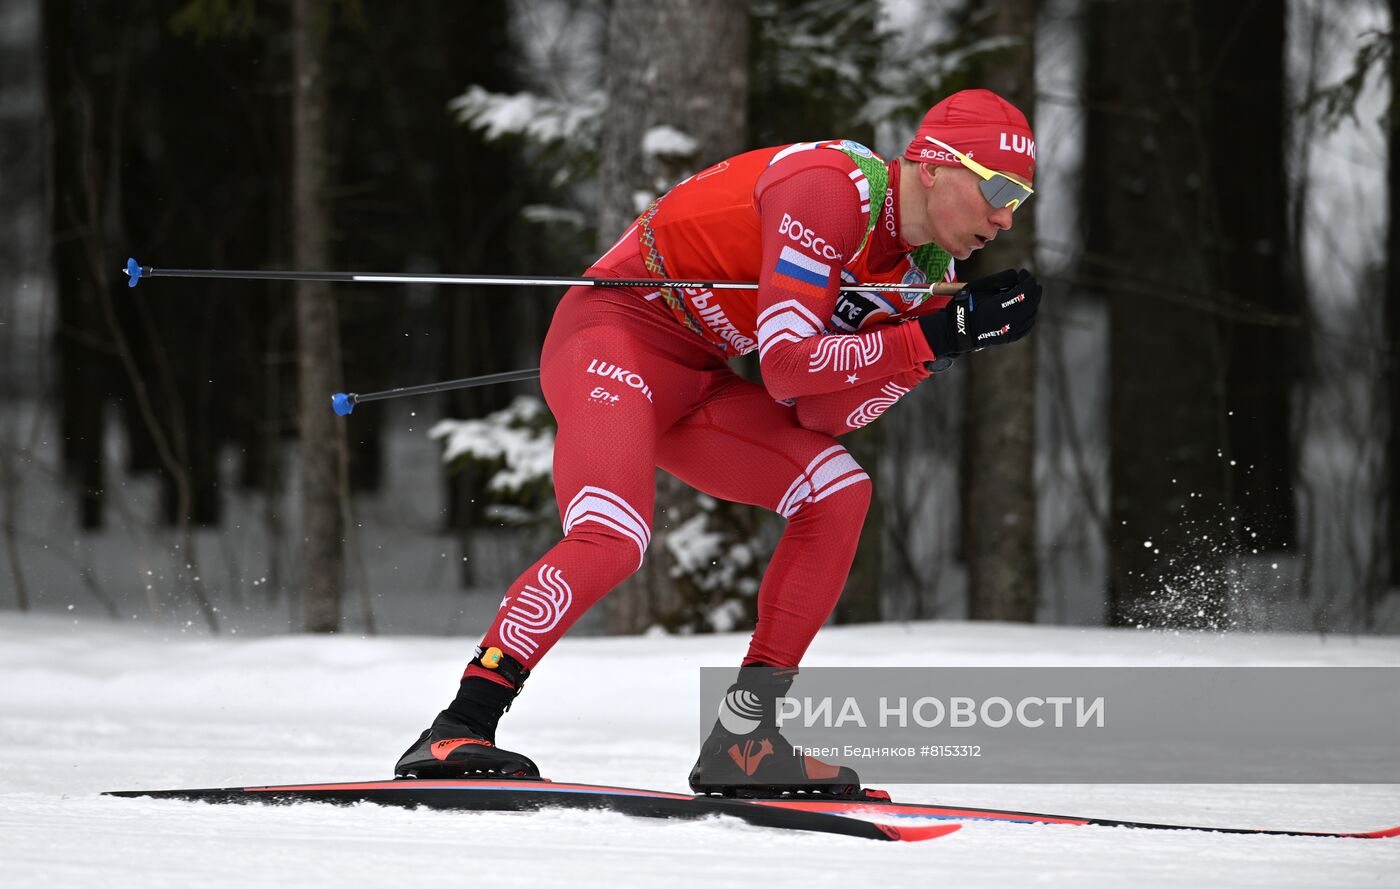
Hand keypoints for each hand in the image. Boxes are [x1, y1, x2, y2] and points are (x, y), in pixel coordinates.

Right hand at [917, 268, 1040, 358]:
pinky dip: (1030, 314)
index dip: (1028, 279)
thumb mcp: (980, 287)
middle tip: (1029, 280)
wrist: (959, 331)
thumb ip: (1001, 279)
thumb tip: (1018, 277)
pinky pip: (1028, 324)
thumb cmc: (966, 305)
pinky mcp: (1012, 337)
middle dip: (1033, 288)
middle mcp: (1010, 320)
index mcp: (1001, 306)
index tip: (1024, 272)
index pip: (1025, 290)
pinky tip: (1026, 308)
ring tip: (1027, 292)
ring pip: (1032, 312)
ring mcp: (1012, 330)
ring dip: (1033, 300)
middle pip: (1032, 301)